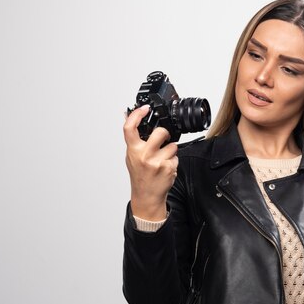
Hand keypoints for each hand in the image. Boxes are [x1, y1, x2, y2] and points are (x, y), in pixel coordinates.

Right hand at [124, 105, 178, 220]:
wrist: (147, 195)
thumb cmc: (140, 176)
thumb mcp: (131, 156)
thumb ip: (133, 138)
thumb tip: (127, 116)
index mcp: (133, 150)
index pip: (130, 127)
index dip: (137, 114)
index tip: (144, 108)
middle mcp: (144, 155)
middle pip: (161, 132)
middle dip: (165, 134)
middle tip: (163, 139)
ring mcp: (157, 162)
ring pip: (172, 146)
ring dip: (171, 151)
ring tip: (162, 159)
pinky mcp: (168, 168)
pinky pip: (176, 157)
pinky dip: (173, 161)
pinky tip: (165, 167)